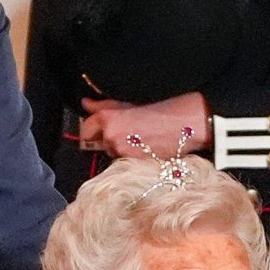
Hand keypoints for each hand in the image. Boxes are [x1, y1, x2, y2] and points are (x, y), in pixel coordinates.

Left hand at [80, 93, 211, 159]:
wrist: (184, 124)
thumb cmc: (159, 110)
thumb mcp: (129, 104)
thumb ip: (105, 106)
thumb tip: (86, 103)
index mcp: (108, 119)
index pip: (86, 131)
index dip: (92, 130)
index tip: (99, 129)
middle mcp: (111, 138)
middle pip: (100, 143)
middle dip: (109, 139)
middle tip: (128, 131)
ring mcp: (122, 154)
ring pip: (114, 154)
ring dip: (121, 148)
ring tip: (139, 139)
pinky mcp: (134, 165)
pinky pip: (125, 162)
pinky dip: (131, 157)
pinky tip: (144, 148)